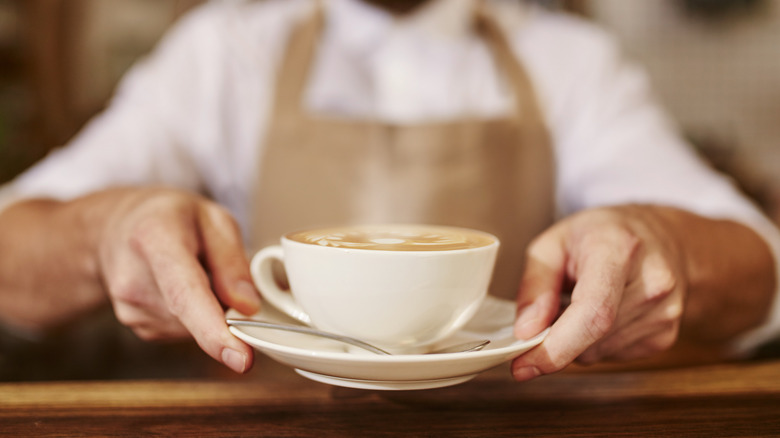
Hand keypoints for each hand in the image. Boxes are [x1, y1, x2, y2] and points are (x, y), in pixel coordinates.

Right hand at [95, 188, 260, 372]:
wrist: (116, 227)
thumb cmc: (170, 218)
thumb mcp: (213, 218)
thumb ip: (233, 261)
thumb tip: (248, 307)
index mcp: (155, 239)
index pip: (185, 294)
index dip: (214, 331)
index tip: (241, 360)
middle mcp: (134, 279)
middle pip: (195, 316)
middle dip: (224, 308)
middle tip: (218, 270)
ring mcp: (130, 308)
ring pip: (194, 328)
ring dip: (208, 309)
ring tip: (191, 271)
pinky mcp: (137, 326)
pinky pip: (185, 331)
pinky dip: (195, 316)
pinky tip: (180, 288)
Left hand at [511, 205, 686, 380]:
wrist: (664, 236)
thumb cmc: (603, 234)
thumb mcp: (553, 242)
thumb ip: (535, 284)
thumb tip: (526, 330)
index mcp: (620, 250)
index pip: (594, 313)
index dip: (556, 346)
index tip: (523, 363)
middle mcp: (652, 283)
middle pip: (590, 339)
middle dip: (554, 339)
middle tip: (547, 312)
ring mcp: (664, 313)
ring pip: (597, 354)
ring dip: (575, 340)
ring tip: (581, 301)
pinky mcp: (666, 336)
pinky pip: (612, 356)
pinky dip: (594, 342)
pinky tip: (602, 313)